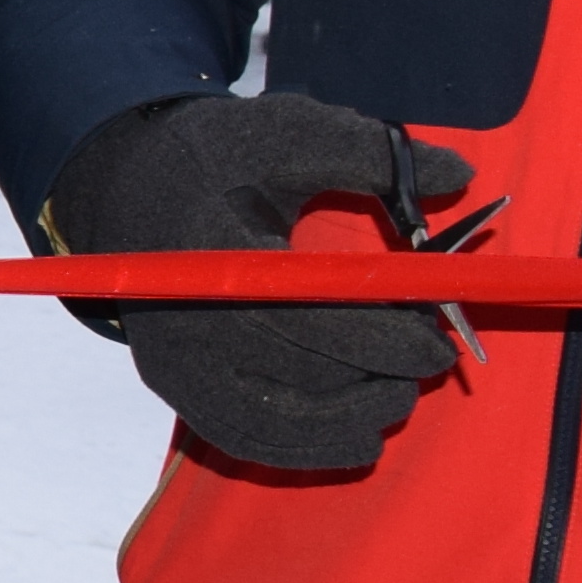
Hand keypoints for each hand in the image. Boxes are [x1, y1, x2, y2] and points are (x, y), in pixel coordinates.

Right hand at [44, 95, 474, 471]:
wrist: (122, 190)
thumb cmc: (213, 158)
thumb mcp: (286, 132)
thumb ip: (369, 154)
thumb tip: (459, 175)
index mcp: (212, 250)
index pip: (308, 316)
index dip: (383, 338)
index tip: (437, 338)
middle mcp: (185, 318)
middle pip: (299, 377)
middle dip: (378, 378)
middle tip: (428, 362)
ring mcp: (176, 364)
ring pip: (277, 424)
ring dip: (350, 421)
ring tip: (396, 398)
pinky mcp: (177, 391)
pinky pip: (246, 441)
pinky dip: (307, 450)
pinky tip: (358, 437)